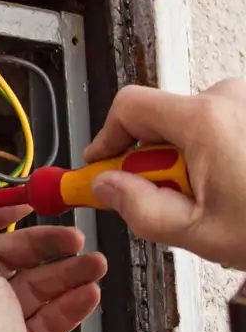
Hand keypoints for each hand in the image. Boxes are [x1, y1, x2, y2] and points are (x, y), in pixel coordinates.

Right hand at [86, 80, 245, 268]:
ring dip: (189, 159)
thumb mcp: (197, 232)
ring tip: (216, 199)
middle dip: (153, 160)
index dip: (105, 138)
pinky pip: (224, 125)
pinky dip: (217, 154)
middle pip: (161, 120)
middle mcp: (230, 99)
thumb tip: (107, 187)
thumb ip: (137, 208)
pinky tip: (237, 186)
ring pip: (194, 125)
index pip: (129, 107)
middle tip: (167, 199)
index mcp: (205, 121)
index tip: (100, 166)